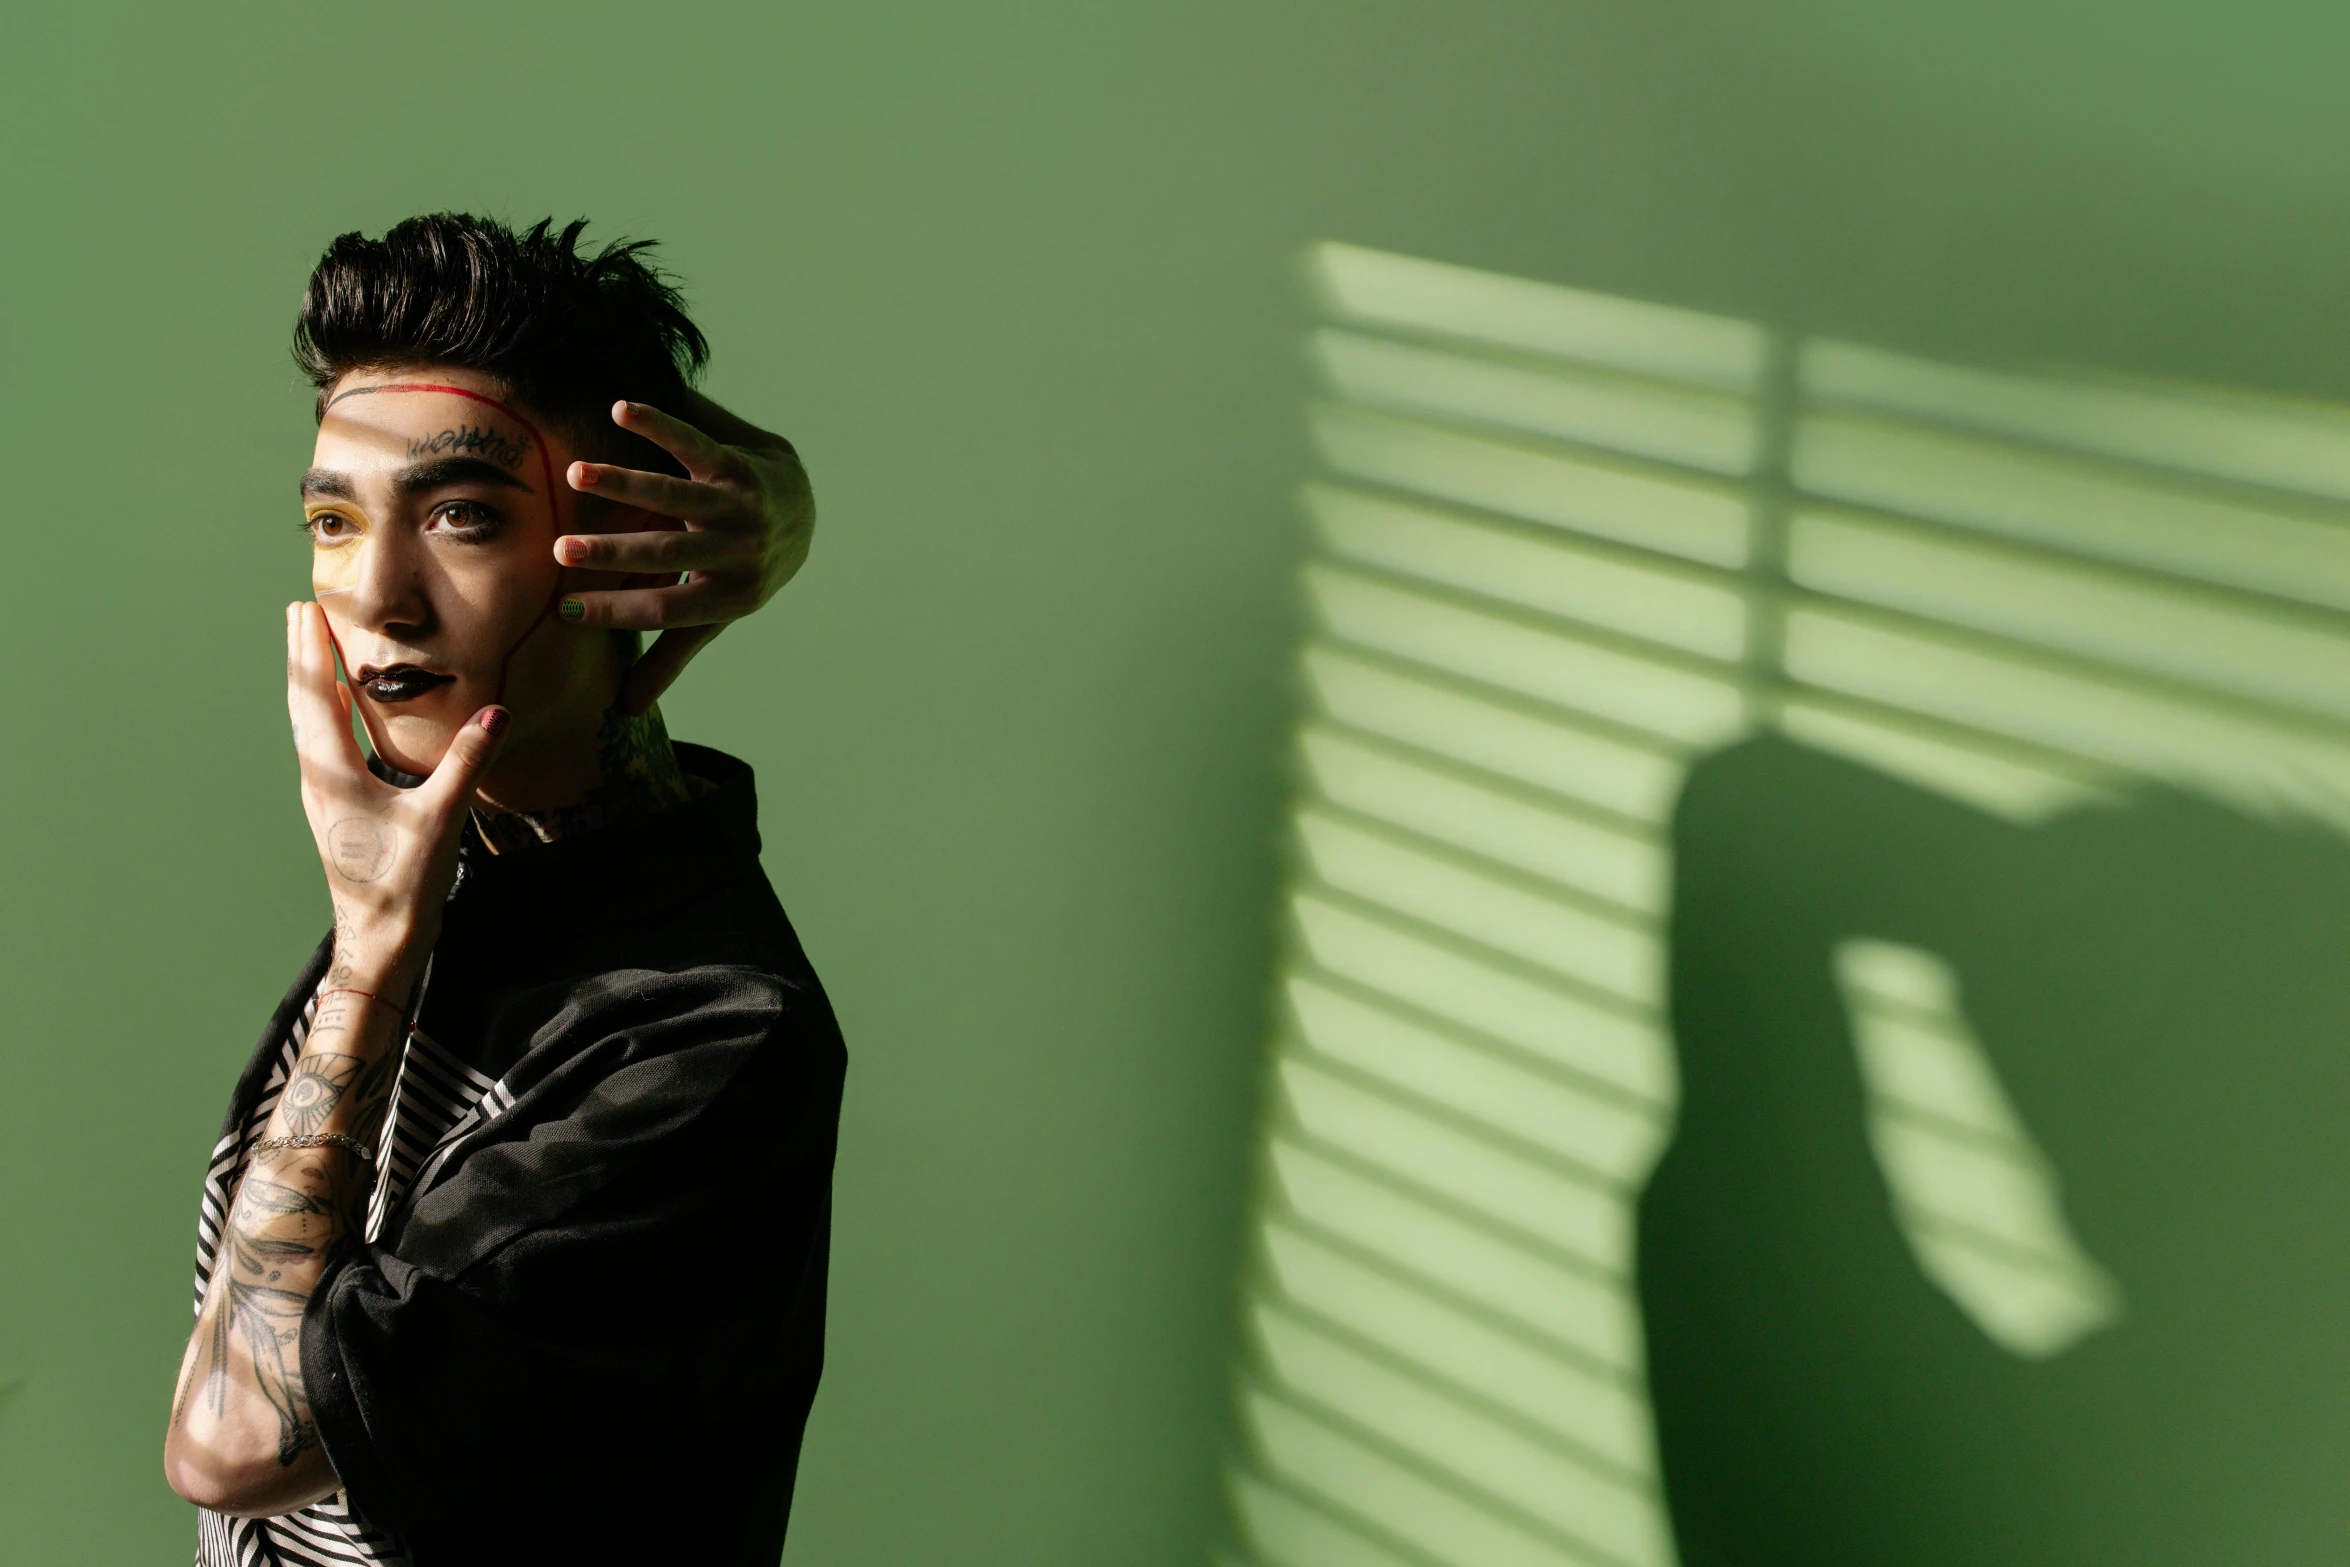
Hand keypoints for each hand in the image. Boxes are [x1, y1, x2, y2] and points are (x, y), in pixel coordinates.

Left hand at [286, 602, 508, 998]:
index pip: (319, 699)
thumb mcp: (440, 820)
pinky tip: (342, 712)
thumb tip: (495, 713)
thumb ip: (465, 763)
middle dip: (303, 657)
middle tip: (298, 611)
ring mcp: (325, 796)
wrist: (379, 941)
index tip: (306, 609)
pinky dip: (328, 714)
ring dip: (312, 683)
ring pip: (310, 725)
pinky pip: (324, 746)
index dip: (313, 653)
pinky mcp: (338, 810)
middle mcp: (320, 779)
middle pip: (305, 704)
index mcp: (334, 775)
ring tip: (312, 648)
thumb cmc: (402, 885)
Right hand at [554, 397, 814, 714]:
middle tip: (561, 550)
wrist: (804, 508)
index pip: (667, 610)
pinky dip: (659, 424)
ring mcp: (741, 506)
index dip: (619, 613)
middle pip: (668, 553)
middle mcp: (740, 552)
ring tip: (578, 474)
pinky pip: (696, 441)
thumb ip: (673, 654)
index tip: (565, 610)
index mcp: (730, 596)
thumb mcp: (716, 614)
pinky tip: (621, 410)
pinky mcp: (739, 464)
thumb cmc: (744, 570)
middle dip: (614, 552)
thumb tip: (629, 709)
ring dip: (626, 484)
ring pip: (677, 495)